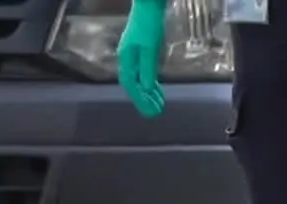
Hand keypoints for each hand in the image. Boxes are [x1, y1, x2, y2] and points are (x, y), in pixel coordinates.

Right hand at [117, 0, 167, 118]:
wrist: (149, 6)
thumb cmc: (149, 25)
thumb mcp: (150, 48)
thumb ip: (148, 68)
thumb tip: (147, 88)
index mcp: (127, 58)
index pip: (130, 83)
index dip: (139, 98)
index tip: (150, 110)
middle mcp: (128, 58)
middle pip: (134, 83)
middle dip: (144, 98)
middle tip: (156, 111)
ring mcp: (134, 54)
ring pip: (139, 78)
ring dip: (148, 92)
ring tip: (159, 103)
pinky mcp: (142, 50)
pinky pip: (143, 71)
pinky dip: (150, 82)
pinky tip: (157, 88)